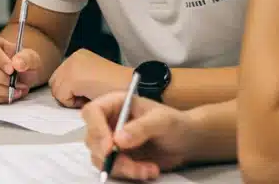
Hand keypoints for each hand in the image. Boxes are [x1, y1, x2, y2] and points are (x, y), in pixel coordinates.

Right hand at [0, 34, 45, 103]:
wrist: (20, 74)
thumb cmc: (23, 63)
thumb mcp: (31, 57)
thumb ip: (26, 58)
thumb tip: (17, 64)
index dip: (0, 59)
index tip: (12, 70)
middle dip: (2, 79)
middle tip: (20, 84)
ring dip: (3, 91)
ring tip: (19, 91)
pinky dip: (0, 98)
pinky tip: (11, 95)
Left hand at [48, 49, 128, 108]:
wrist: (132, 87)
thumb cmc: (118, 88)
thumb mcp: (93, 79)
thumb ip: (77, 81)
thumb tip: (63, 93)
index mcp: (79, 56)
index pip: (60, 77)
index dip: (70, 90)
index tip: (87, 93)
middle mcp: (73, 57)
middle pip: (55, 83)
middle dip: (67, 94)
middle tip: (88, 97)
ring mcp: (71, 66)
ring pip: (57, 91)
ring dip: (71, 99)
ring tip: (90, 97)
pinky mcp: (72, 78)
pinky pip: (62, 98)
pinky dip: (74, 103)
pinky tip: (90, 97)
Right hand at [83, 91, 199, 180]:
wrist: (186, 142)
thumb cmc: (176, 124)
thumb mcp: (162, 121)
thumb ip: (141, 128)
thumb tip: (118, 139)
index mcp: (115, 104)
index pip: (92, 112)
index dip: (96, 129)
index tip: (110, 148)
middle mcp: (108, 122)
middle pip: (92, 139)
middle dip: (110, 156)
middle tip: (131, 166)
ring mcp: (111, 141)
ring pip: (100, 158)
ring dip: (123, 168)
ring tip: (149, 170)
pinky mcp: (117, 158)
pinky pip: (113, 169)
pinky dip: (130, 174)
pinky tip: (150, 170)